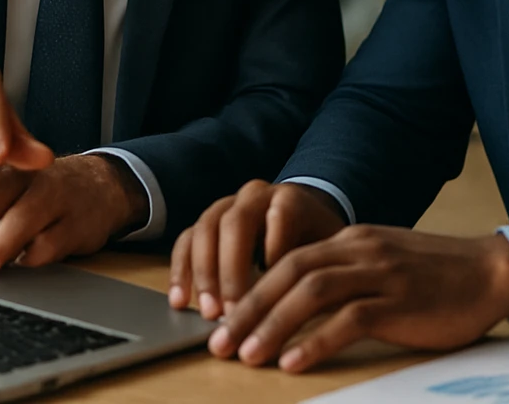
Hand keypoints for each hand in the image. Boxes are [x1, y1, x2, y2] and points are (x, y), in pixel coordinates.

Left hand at [0, 154, 148, 272]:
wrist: (106, 185)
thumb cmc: (49, 190)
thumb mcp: (17, 186)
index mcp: (14, 167)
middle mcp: (35, 178)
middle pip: (0, 199)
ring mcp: (61, 198)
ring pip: (27, 219)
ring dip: (3, 245)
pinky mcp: (80, 223)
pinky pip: (53, 242)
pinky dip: (34, 256)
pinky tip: (23, 262)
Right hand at [168, 180, 346, 319]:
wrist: (303, 220)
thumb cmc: (317, 243)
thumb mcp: (329, 249)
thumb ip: (317, 265)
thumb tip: (297, 300)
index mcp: (291, 198)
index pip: (280, 215)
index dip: (276, 250)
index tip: (274, 288)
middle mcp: (255, 195)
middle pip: (236, 222)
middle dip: (231, 270)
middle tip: (232, 311)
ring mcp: (227, 205)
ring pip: (206, 229)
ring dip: (203, 274)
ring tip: (209, 313)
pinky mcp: (206, 223)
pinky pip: (186, 240)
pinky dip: (180, 270)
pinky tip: (179, 301)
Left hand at [207, 226, 508, 372]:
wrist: (491, 272)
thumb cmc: (435, 276)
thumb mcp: (382, 264)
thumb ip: (344, 274)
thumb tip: (295, 302)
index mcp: (351, 240)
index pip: (286, 259)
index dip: (250, 290)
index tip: (226, 321)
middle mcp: (359, 250)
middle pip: (288, 273)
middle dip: (248, 308)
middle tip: (220, 343)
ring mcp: (380, 274)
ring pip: (310, 292)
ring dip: (272, 325)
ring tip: (247, 356)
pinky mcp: (400, 302)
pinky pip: (349, 319)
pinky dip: (316, 342)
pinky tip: (294, 362)